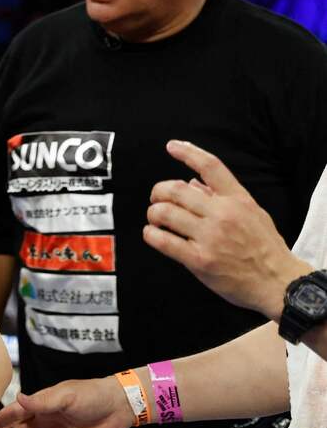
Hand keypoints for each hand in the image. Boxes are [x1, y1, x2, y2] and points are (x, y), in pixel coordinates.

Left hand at [144, 140, 309, 318]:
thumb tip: (194, 182)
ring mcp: (210, 236)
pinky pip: (163, 241)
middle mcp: (222, 214)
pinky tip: (152, 234)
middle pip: (176, 189)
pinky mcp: (198, 259)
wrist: (276, 281)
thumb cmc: (264, 247)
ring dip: (153, 213)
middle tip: (156, 199)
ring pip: (164, 213)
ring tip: (155, 219)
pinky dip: (151, 234)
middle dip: (158, 192)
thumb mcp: (253, 214)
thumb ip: (224, 197)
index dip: (188, 152)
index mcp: (237, 200)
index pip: (211, 167)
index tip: (172, 146)